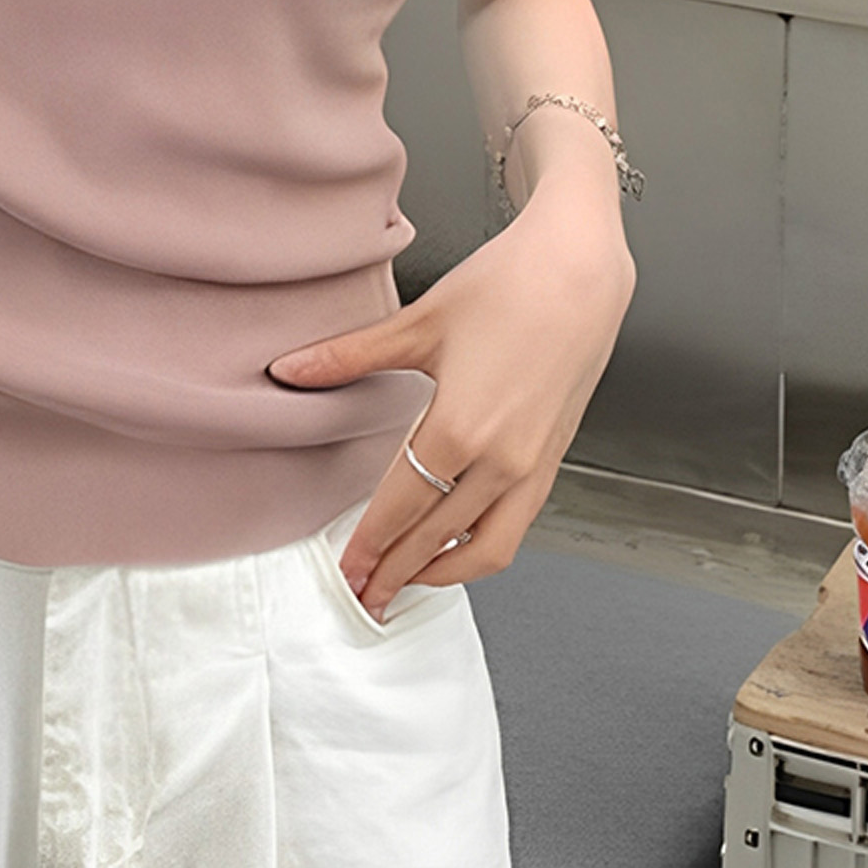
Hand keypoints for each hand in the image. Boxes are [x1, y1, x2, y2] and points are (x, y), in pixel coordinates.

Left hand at [266, 193, 634, 623]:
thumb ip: (348, 357)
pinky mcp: (553, 458)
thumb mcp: (416, 324)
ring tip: (406, 583)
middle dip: (396, 572)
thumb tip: (289, 369)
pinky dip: (483, 550)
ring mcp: (533, 465)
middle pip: (437, 539)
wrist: (578, 272)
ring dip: (443, 573)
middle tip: (364, 595)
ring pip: (487, 549)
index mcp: (459, 430)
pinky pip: (517, 526)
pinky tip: (457, 547)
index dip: (369, 545)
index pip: (400, 509)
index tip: (345, 571)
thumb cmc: (506, 288)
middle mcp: (501, 460)